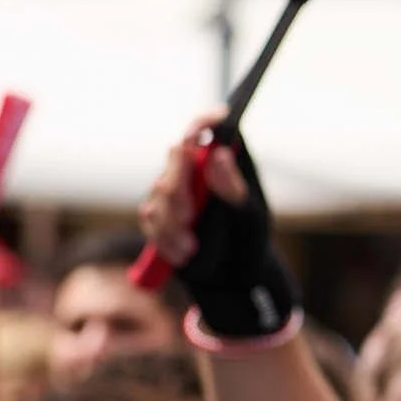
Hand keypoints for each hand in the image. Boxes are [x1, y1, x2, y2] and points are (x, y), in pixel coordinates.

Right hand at [142, 113, 297, 339]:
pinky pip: (150, 218)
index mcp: (228, 160)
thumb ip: (234, 188)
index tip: (194, 136)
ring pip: (158, 192)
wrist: (231, 277)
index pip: (214, 126)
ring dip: (173, 225)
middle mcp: (199, 167)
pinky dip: (165, 239)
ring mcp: (176, 188)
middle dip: (178, 191)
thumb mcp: (250, 218)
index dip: (202, 123)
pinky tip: (182, 255)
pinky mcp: (159, 211)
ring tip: (193, 248)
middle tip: (189, 218)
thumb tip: (219, 153)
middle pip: (175, 156)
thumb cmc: (248, 241)